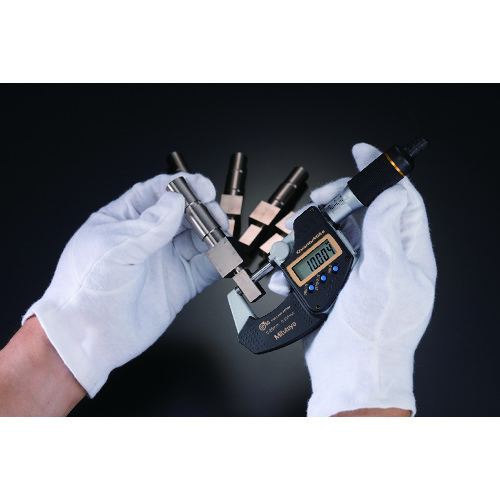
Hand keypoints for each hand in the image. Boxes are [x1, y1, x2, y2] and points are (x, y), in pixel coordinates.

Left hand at [22, 173, 227, 396]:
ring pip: (198, 239)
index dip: (181, 187)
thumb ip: (149, 225)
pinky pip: (205, 268)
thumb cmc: (85, 291)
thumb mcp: (114, 248)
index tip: (200, 187)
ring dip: (213, 235)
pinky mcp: (180, 285)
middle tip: (213, 216)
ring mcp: (165, 262)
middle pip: (183, 214)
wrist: (88, 338)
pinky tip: (222, 258)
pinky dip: (218, 261)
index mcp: (124, 220)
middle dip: (202, 210)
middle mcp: (147, 239)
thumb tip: (175, 201)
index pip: (156, 193)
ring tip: (219, 237)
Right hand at [269, 143, 436, 415]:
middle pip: (360, 212)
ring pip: (331, 234)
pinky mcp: (332, 285)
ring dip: (308, 233)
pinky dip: (295, 264)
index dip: (383, 174)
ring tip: (291, 239)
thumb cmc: (377, 334)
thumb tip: (391, 193)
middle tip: (316, 203)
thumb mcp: (387, 278)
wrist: (350, 373)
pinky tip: (286, 273)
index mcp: (407, 253)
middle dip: (334, 202)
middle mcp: (383, 259)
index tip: (361, 153)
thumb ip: (386, 232)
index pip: (401, 200)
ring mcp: (356, 272)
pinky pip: (312, 262)